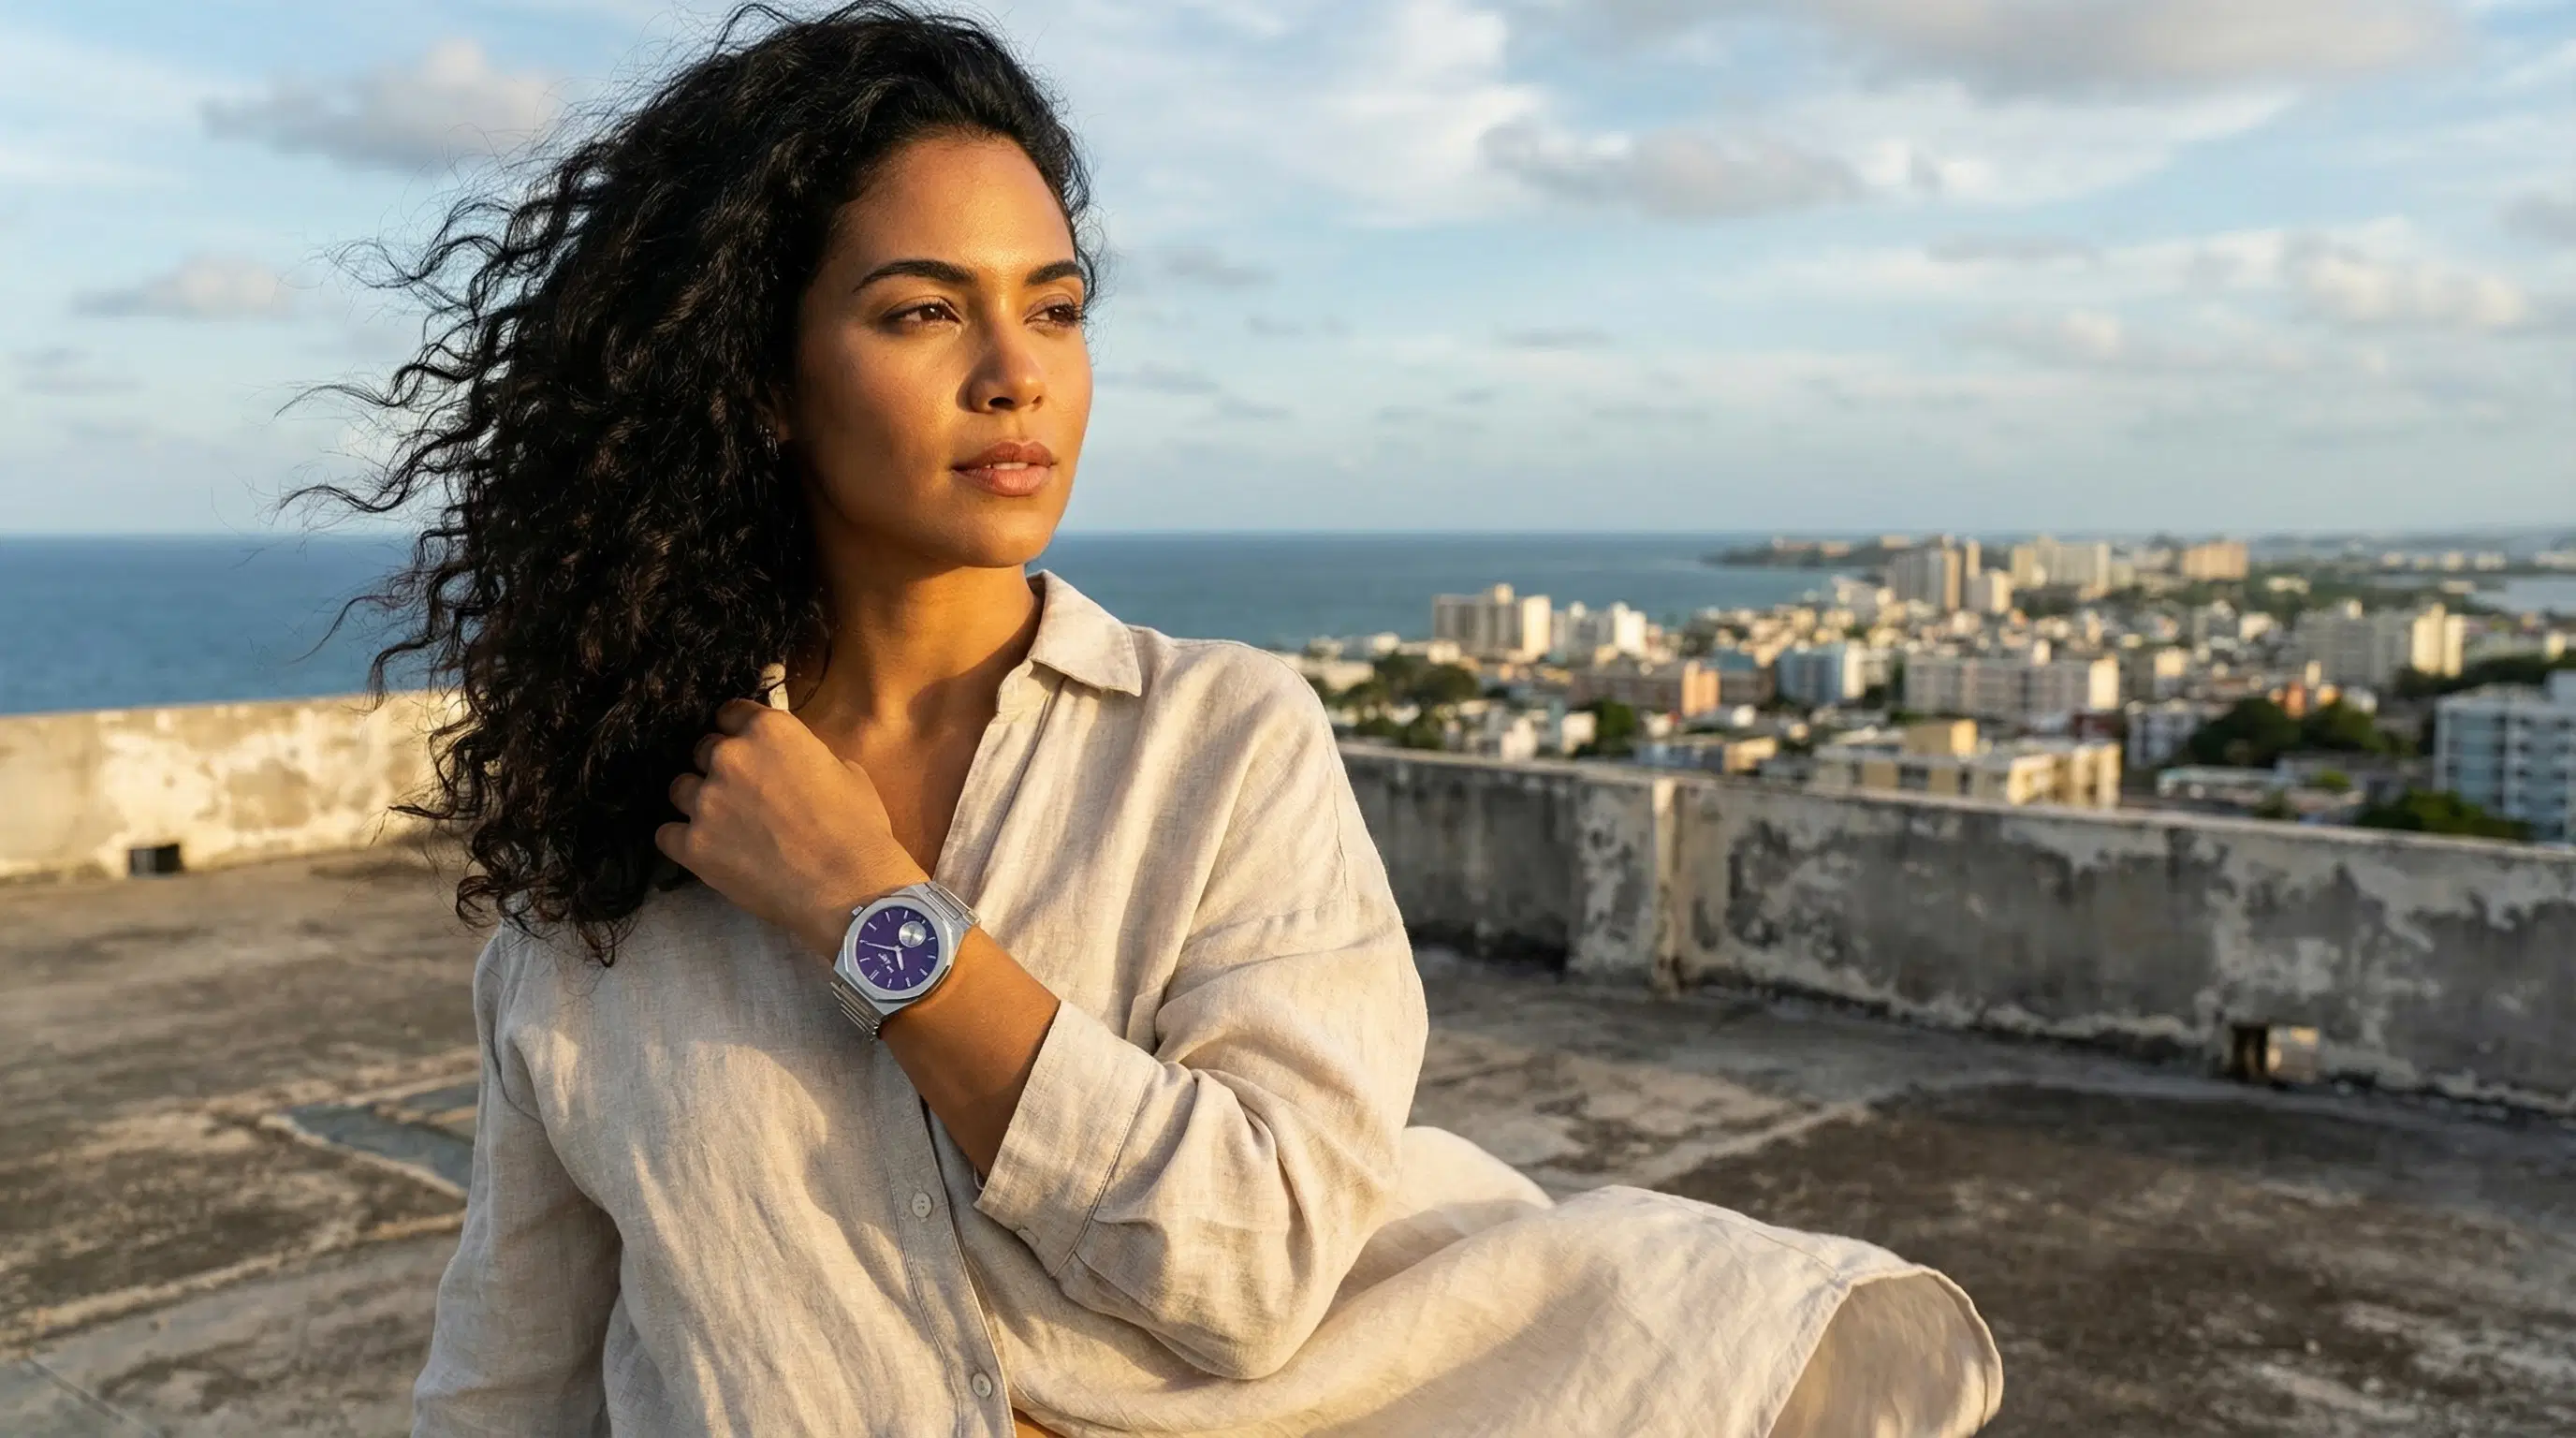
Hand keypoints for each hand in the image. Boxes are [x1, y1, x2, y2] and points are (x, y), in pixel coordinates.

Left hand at [657, 699, 926, 956]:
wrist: (848, 887)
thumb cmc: (858, 829)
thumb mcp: (847, 772)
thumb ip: (810, 756)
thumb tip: (801, 763)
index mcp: (769, 730)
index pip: (730, 713)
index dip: (737, 732)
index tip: (745, 750)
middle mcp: (729, 756)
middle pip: (703, 750)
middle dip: (718, 768)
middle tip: (741, 795)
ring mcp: (706, 801)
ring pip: (679, 789)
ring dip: (697, 802)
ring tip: (721, 826)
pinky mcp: (692, 845)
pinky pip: (667, 835)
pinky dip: (683, 842)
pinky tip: (707, 852)